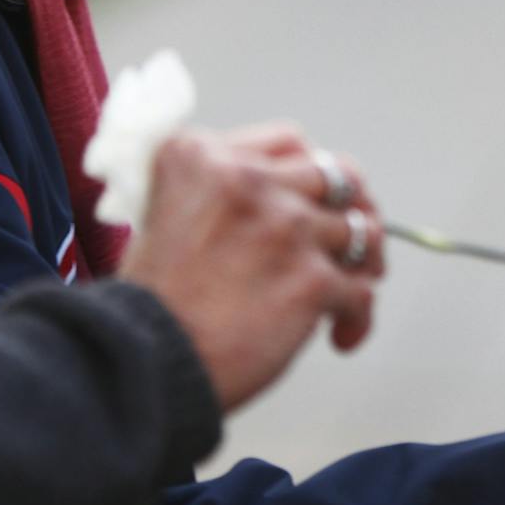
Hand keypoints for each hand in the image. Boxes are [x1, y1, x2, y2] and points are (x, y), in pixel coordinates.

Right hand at [117, 124, 384, 411]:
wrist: (141, 364)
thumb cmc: (148, 305)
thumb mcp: (160, 213)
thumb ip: (214, 192)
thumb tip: (276, 200)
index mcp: (204, 155)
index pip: (289, 140)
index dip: (308, 171)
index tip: (311, 197)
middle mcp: (249, 180)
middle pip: (337, 175)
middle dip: (355, 203)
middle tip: (353, 235)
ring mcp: (286, 227)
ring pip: (359, 231)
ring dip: (363, 262)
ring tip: (357, 284)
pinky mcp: (311, 280)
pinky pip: (362, 291)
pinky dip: (358, 318)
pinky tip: (341, 335)